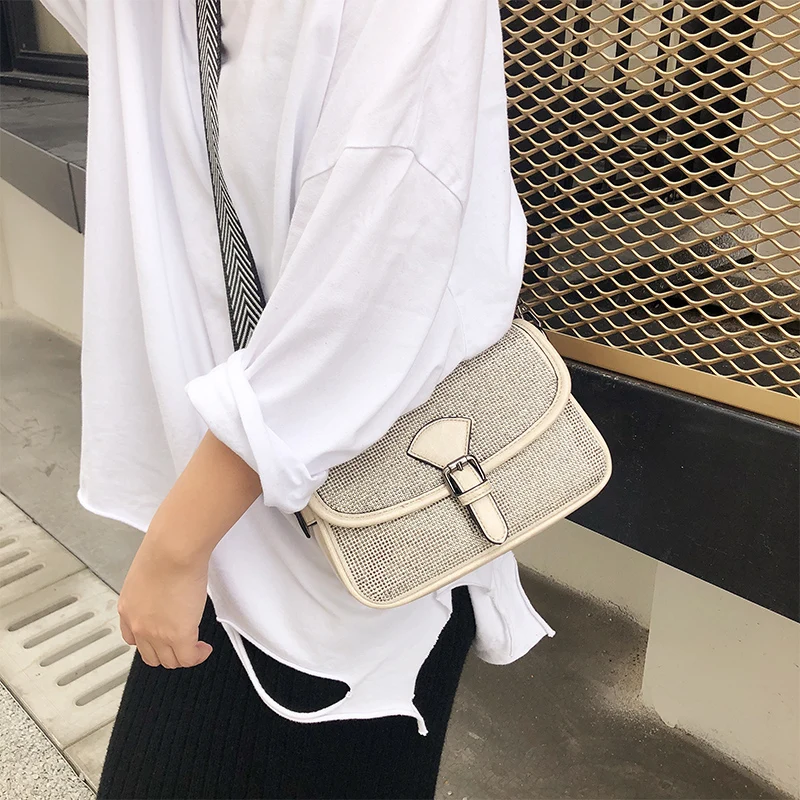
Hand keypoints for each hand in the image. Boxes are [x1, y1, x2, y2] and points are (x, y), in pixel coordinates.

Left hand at [116, 430, 261, 668]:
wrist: (174, 548)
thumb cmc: (166, 546)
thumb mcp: (149, 569)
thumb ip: (153, 584)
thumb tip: (168, 575)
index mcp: (128, 607)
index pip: (131, 638)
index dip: (149, 641)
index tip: (163, 636)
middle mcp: (137, 624)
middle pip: (150, 655)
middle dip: (168, 652)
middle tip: (185, 643)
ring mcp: (156, 633)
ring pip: (169, 660)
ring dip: (183, 656)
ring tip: (197, 646)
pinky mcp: (178, 635)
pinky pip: (189, 658)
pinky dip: (198, 656)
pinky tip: (205, 648)